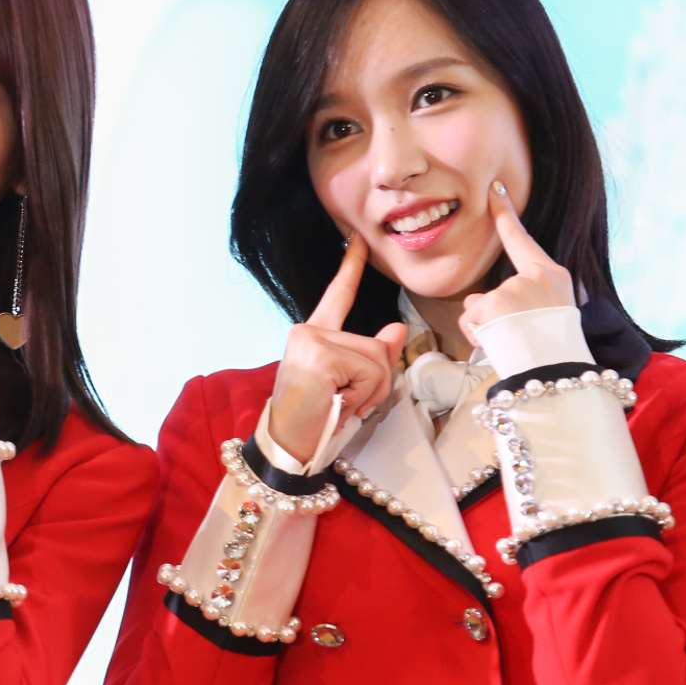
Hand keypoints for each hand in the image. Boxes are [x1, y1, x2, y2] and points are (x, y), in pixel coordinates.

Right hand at [269, 232, 409, 464]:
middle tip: (346, 403)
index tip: (358, 239)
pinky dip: (362, 396)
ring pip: (377, 360)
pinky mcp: (321, 354)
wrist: (288, 445)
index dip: (350, 266)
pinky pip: (369, 372)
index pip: (338, 295)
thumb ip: (374, 356)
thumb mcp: (351, 386)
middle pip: (376, 346)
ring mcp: (312, 340)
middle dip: (376, 382)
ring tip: (340, 404)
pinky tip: (336, 403)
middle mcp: (309, 330)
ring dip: (370, 392)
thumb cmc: (316, 420)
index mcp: (314, 335)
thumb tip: (397, 329)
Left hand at [458, 181, 573, 343]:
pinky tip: (500, 344)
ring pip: (478, 308)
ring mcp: (511, 289)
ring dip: (487, 328)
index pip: (521, 238)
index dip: (506, 213)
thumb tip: (484, 301)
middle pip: (493, 291)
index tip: (495, 188)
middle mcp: (532, 277)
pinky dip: (477, 336)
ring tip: (515, 342)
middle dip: (496, 317)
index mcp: (552, 275)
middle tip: (523, 336)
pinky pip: (469, 321)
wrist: (557, 372)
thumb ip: (525, 297)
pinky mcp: (492, 304)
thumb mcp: (551, 312)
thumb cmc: (554, 350)